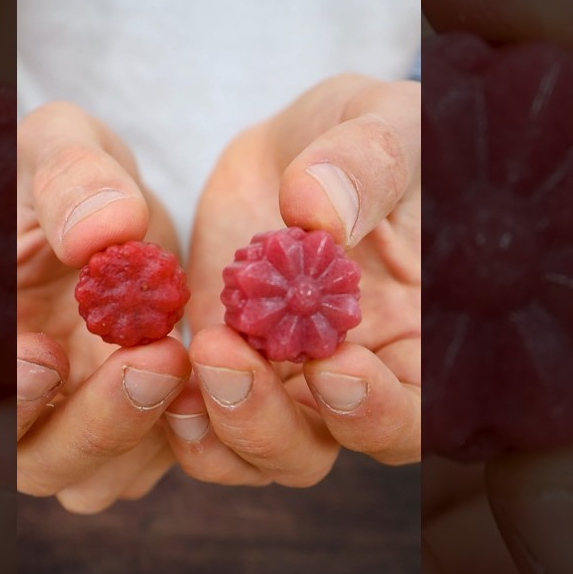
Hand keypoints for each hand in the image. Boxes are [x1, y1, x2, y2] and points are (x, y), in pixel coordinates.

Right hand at [15, 102, 188, 513]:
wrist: (123, 207)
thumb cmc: (72, 173)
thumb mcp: (65, 144)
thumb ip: (72, 177)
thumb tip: (101, 231)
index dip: (3, 401)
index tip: (44, 353)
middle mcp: (16, 407)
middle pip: (39, 464)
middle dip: (94, 424)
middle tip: (153, 360)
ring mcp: (77, 430)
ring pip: (99, 478)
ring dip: (144, 434)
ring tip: (185, 357)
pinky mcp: (140, 435)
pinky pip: (161, 463)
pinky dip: (195, 432)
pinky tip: (225, 374)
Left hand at [167, 74, 421, 486]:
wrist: (299, 146)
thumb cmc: (368, 135)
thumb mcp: (384, 122)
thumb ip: (369, 161)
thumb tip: (315, 209)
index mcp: (423, 340)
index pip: (420, 415)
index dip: (381, 413)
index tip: (334, 366)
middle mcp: (358, 381)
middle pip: (325, 449)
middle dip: (273, 427)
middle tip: (229, 361)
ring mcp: (288, 384)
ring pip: (257, 450)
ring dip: (220, 422)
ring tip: (193, 354)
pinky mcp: (228, 368)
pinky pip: (203, 419)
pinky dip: (178, 408)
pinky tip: (149, 365)